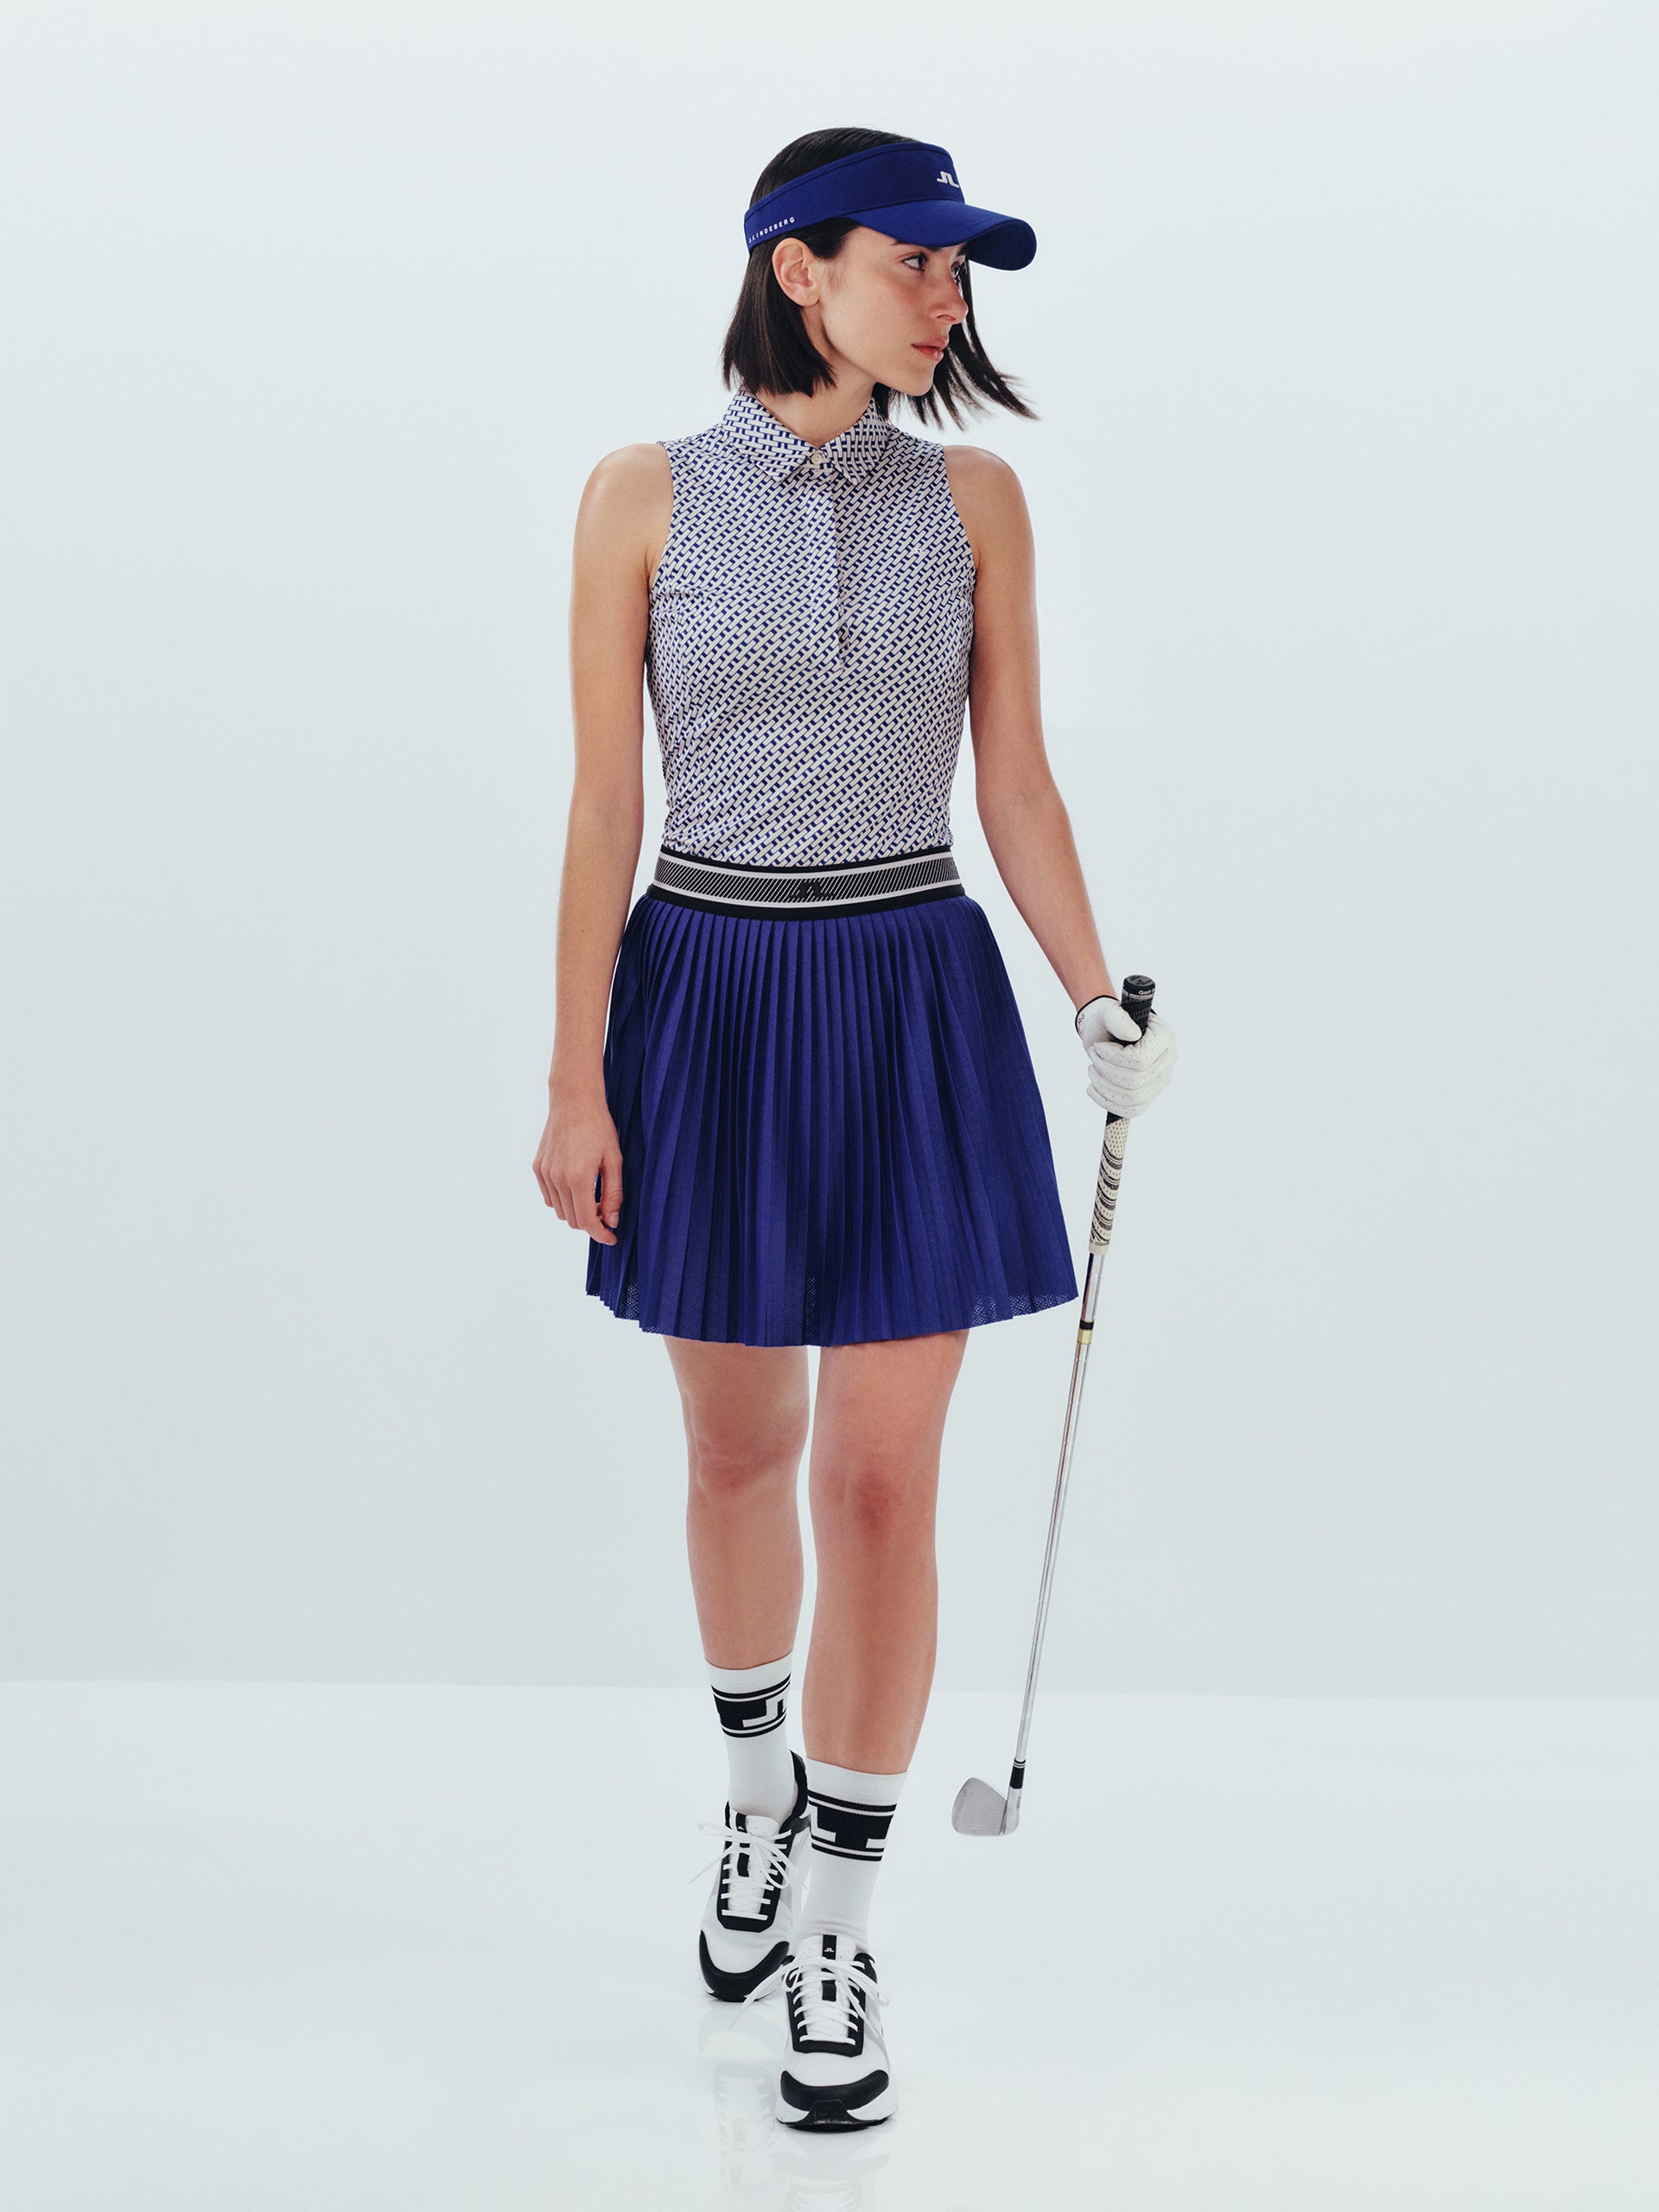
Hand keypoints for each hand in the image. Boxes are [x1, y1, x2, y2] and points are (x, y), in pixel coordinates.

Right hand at [534, 1089, 623, 1243]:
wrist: (573, 1101)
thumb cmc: (598, 1127)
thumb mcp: (614, 1160)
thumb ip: (614, 1194)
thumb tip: (611, 1221)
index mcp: (578, 1177)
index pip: (586, 1221)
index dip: (600, 1234)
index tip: (612, 1237)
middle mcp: (557, 1178)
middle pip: (572, 1220)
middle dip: (591, 1223)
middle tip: (607, 1213)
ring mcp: (544, 1173)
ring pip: (559, 1211)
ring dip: (576, 1212)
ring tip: (593, 1198)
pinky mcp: (538, 1168)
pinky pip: (549, 1197)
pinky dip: (563, 1201)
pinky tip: (576, 1188)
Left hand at [1075, 995, 1177, 1119]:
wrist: (1108, 1033)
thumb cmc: (1109, 1022)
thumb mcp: (1107, 1013)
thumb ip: (1117, 1018)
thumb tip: (1132, 1035)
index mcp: (1164, 1036)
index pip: (1139, 1062)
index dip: (1113, 1059)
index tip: (1098, 1047)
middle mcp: (1168, 1060)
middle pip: (1135, 1082)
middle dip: (1105, 1071)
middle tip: (1093, 1057)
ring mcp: (1161, 1080)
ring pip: (1132, 1098)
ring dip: (1104, 1086)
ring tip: (1092, 1069)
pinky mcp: (1149, 1095)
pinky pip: (1132, 1110)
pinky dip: (1107, 1102)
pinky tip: (1093, 1088)